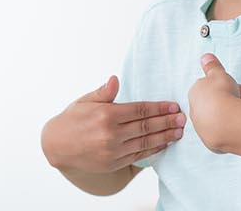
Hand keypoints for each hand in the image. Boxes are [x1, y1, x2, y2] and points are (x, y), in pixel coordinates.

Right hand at [41, 75, 184, 175]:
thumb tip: (115, 78)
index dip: (158, 108)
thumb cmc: (72, 120)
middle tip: (183, 118)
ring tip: (179, 131)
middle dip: (167, 121)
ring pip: (145, 141)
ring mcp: (113, 150)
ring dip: (165, 136)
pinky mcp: (113, 162)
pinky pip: (138, 154)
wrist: (57, 145)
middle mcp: (111, 133)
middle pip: (146, 126)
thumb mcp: (85, 101)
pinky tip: (164, 144)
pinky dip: (153, 149)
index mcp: (106, 114)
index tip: (173, 106)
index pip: (139, 110)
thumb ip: (104, 92)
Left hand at [189, 53, 240, 152]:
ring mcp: (209, 128)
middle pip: (230, 105)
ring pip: (235, 117)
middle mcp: (201, 113)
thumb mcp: (218, 74)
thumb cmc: (219, 96)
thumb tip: (206, 57)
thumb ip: (212, 66)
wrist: (224, 123)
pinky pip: (236, 130)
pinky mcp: (217, 141)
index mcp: (198, 96)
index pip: (223, 90)